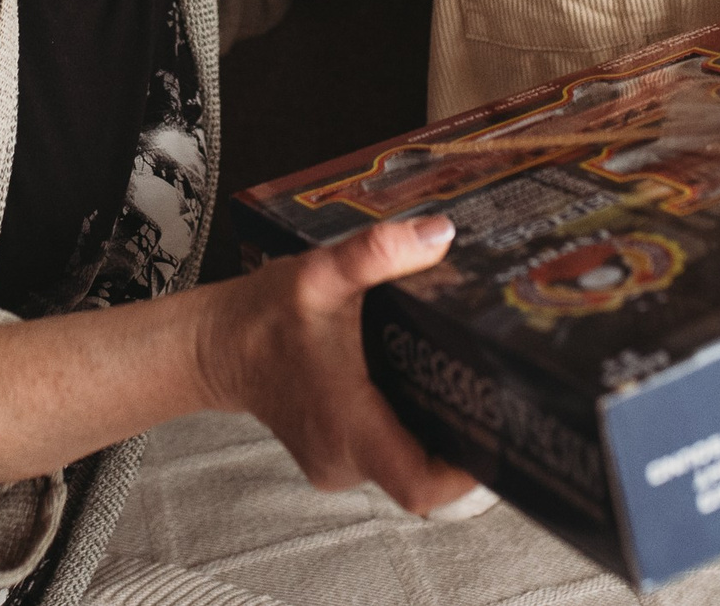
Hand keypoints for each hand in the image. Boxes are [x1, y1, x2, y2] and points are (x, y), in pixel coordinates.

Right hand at [198, 215, 478, 514]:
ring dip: (439, 430)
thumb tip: (440, 233)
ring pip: (409, 464)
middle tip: (504, 392)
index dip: (468, 473)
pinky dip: (413, 425)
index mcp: (348, 427)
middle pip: (427, 474)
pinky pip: (390, 452)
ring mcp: (341, 463)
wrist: (215, 345)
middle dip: (467, 438)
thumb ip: (378, 252)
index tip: (501, 434)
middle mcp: (346, 459)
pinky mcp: (339, 453)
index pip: (421, 487)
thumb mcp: (320, 273)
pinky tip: (429, 383)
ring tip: (474, 383)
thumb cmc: (262, 317)